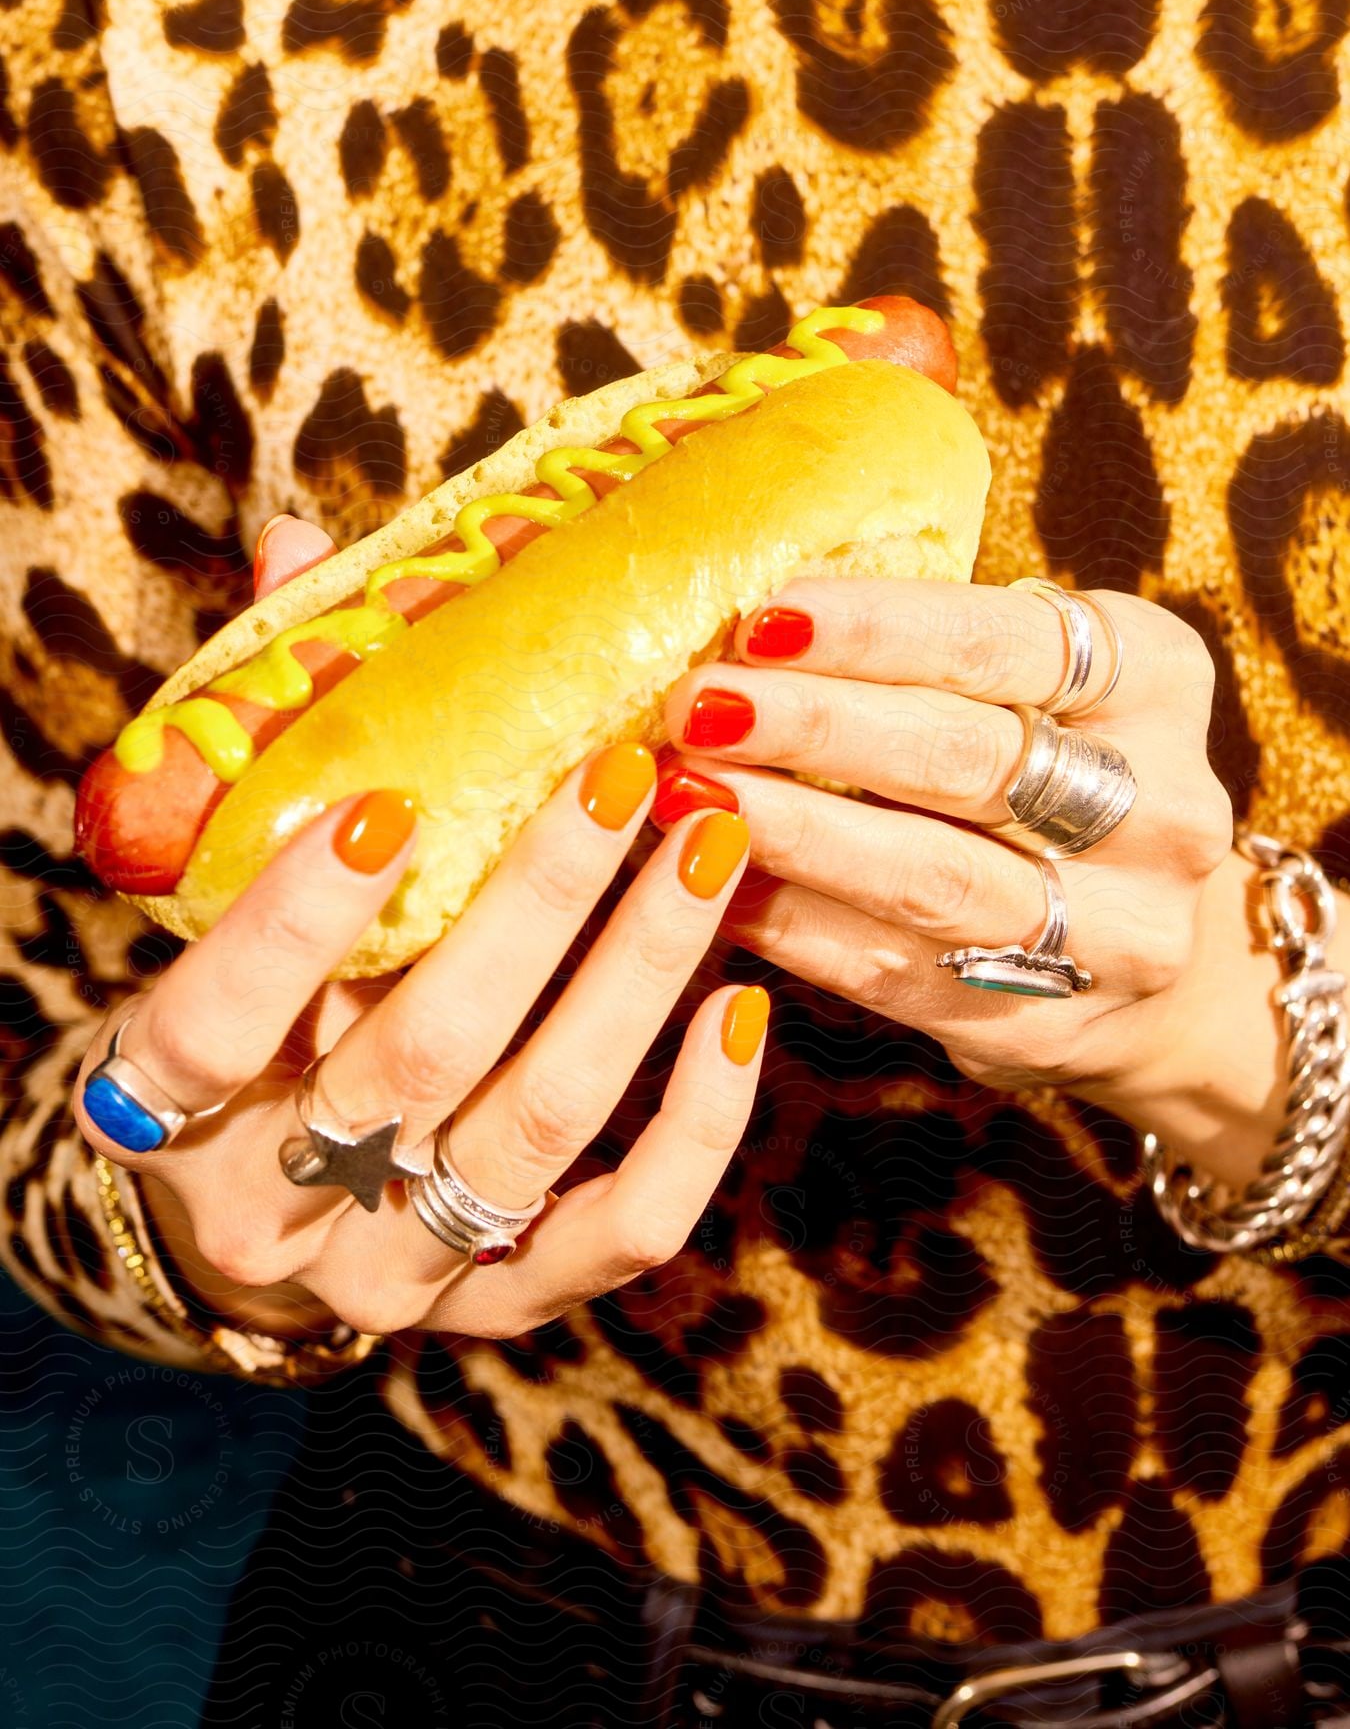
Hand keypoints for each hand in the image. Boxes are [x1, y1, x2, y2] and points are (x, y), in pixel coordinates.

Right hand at [74, 518, 765, 1339]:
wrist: (244, 1208)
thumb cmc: (240, 1023)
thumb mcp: (214, 905)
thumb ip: (260, 740)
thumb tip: (299, 542)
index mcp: (172, 1097)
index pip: (216, 1020)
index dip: (296, 917)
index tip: (390, 797)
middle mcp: (280, 1200)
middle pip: (421, 1057)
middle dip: (537, 908)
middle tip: (629, 777)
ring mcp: (398, 1268)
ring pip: (538, 1131)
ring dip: (633, 981)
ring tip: (710, 852)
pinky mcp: (503, 1303)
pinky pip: (618, 1234)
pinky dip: (695, 1131)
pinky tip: (743, 1010)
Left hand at [654, 578, 1256, 1176]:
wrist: (1152, 963)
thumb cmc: (1048, 783)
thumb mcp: (1030, 691)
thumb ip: (920, 660)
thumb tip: (734, 639)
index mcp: (1154, 679)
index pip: (1001, 641)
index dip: (874, 629)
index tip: (760, 620)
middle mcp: (1160, 805)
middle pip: (965, 756)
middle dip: (814, 727)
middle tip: (696, 707)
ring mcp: (1116, 927)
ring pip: (932, 874)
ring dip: (794, 831)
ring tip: (688, 795)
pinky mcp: (1044, 1020)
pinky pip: (894, 969)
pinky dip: (794, 925)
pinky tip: (712, 889)